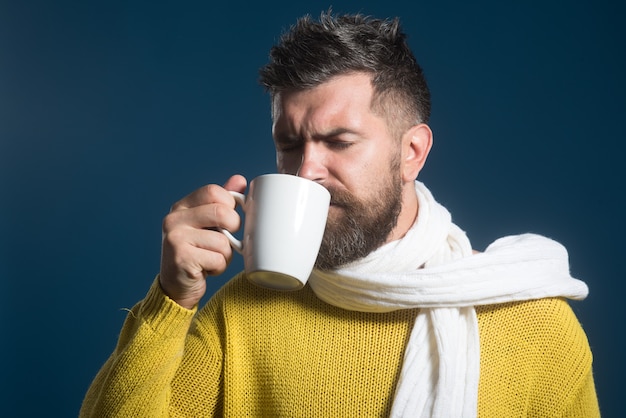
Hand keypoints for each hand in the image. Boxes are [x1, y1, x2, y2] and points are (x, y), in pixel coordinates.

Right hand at [159, 174, 246, 308]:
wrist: (177, 287)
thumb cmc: (198, 253)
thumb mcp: (208, 225)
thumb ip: (222, 202)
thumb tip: (240, 180)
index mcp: (181, 207)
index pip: (214, 191)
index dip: (230, 205)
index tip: (228, 220)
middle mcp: (174, 219)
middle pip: (222, 213)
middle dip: (233, 229)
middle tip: (225, 240)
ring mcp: (175, 238)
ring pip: (223, 240)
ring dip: (225, 254)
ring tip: (212, 258)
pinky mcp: (181, 258)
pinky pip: (218, 258)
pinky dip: (219, 267)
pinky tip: (206, 269)